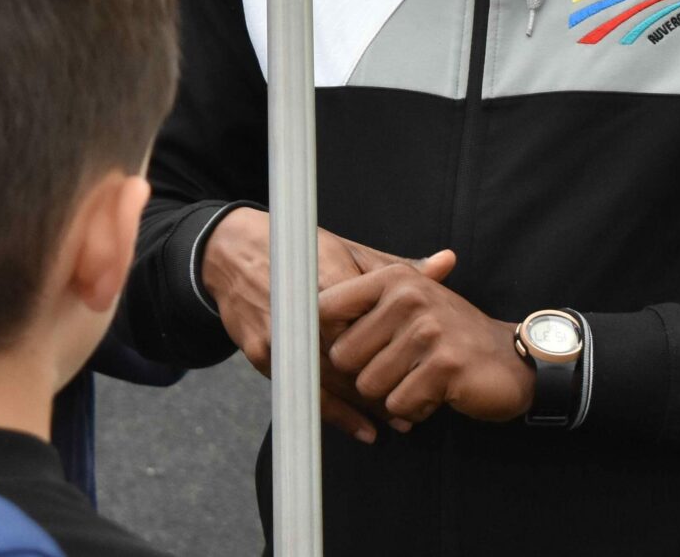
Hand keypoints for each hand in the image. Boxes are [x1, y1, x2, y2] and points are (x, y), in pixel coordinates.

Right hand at [199, 207, 408, 442]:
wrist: (233, 253)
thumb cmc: (300, 251)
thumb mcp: (349, 251)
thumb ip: (397, 266)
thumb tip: (446, 263)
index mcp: (328, 279)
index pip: (370, 322)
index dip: (398, 349)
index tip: (426, 368)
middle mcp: (302, 310)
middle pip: (351, 360)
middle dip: (385, 387)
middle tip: (418, 409)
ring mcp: (279, 336)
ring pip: (328, 382)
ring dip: (363, 408)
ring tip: (395, 423)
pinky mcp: (261, 355)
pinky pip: (302, 391)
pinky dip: (332, 413)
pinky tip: (359, 428)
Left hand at [320, 250, 534, 429]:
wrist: (511, 361)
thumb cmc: (451, 337)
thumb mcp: (410, 305)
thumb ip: (362, 305)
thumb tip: (302, 307)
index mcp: (394, 279)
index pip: (326, 308)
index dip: (327, 338)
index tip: (345, 351)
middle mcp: (409, 297)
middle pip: (343, 356)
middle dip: (366, 374)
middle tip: (400, 369)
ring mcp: (428, 330)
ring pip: (368, 385)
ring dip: (392, 394)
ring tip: (420, 378)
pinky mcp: (444, 365)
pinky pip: (399, 404)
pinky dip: (413, 410)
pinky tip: (436, 394)